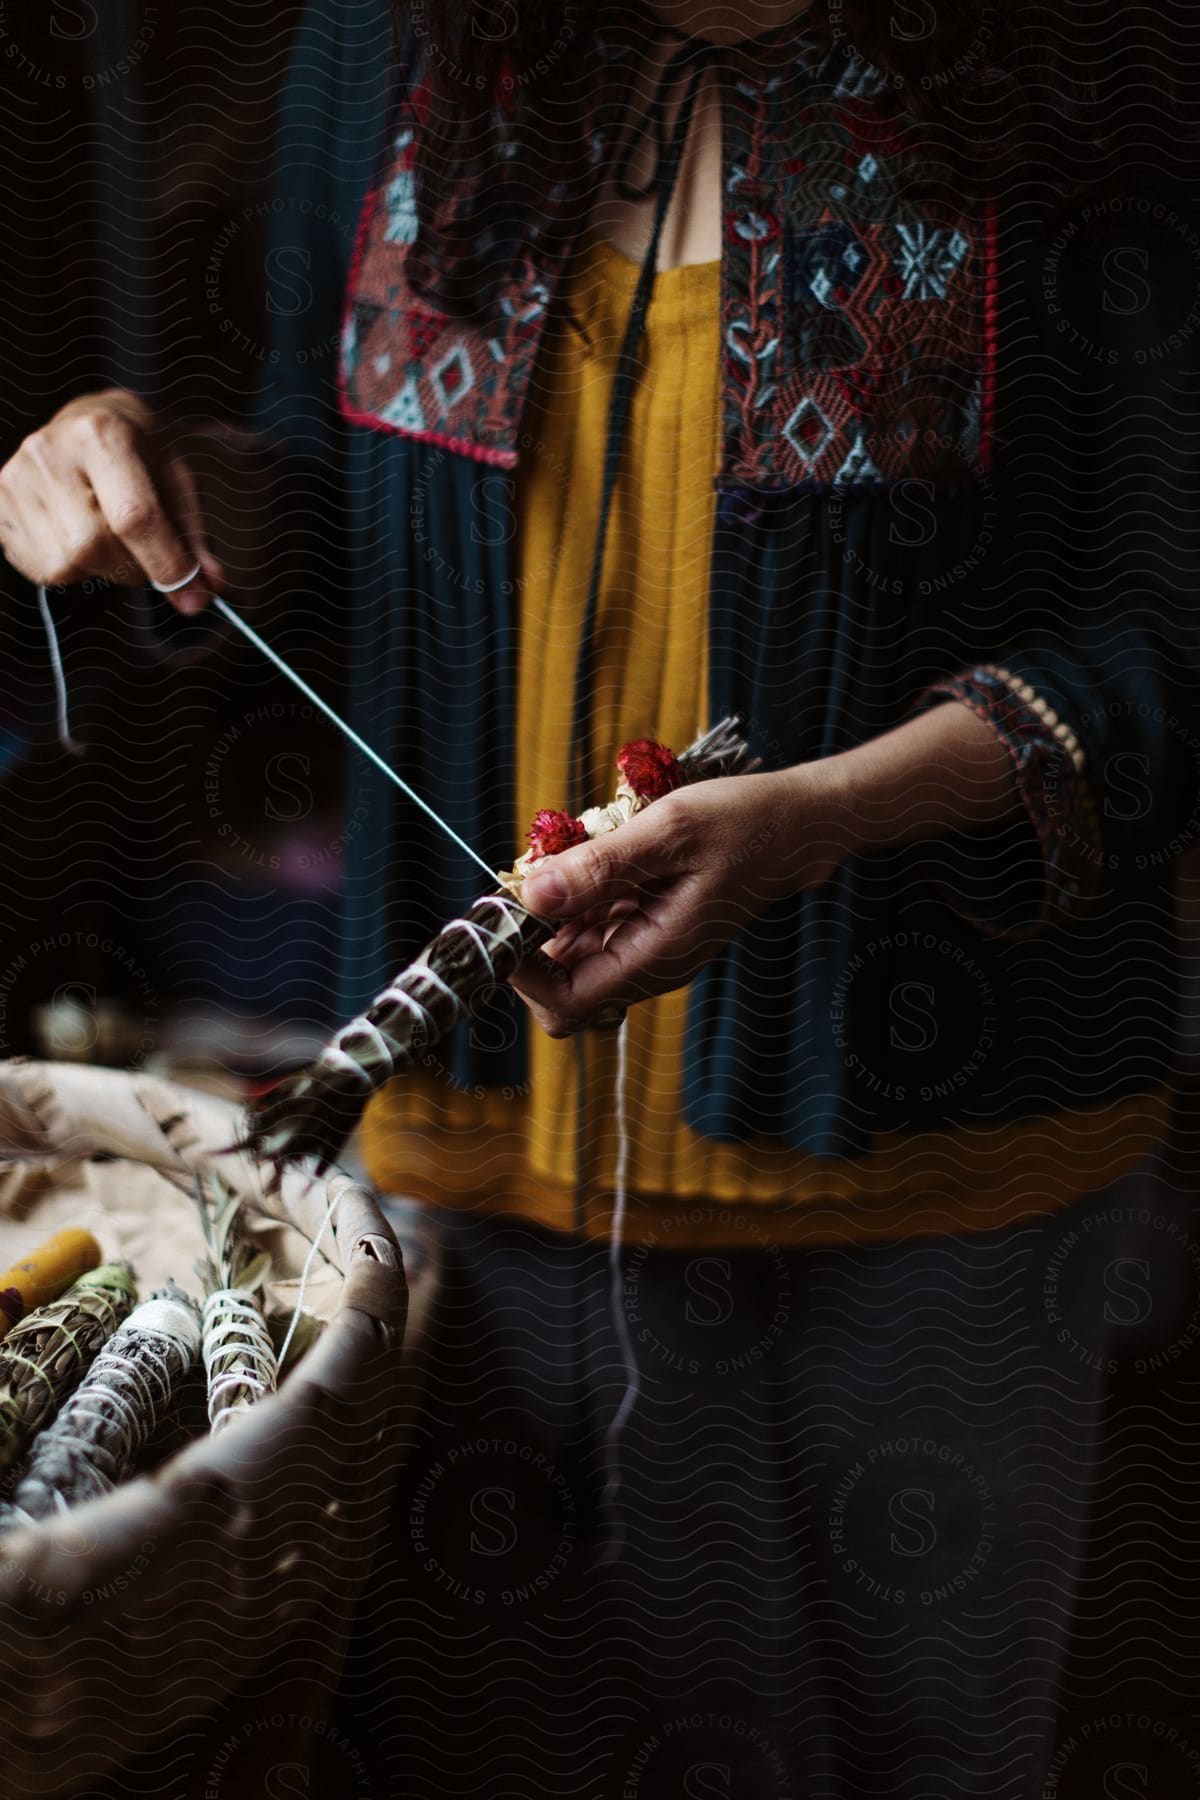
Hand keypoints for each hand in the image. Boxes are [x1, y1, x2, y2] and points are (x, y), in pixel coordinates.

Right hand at [0, 389, 222, 612]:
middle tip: (145, 554)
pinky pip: (42, 570)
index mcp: (103, 434)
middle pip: (96, 546)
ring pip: (67, 564)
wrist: (87, 421)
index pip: (134, 516)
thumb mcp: (177, 481)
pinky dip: (73, 569)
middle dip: (133, 568)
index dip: (165, 563)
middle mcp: (51, 451)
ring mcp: (16, 477)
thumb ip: (191, 537)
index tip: (192, 593)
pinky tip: (79, 537)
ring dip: (102, 570)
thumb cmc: (140, 453)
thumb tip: (203, 592)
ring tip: (109, 537)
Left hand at [509, 767, 851, 1036]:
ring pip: (568, 954)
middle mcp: (645, 965)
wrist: (793, 824)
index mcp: (655, 957)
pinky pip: (589, 925)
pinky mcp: (641, 924)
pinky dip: (574, 894)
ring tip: (565, 851)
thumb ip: (601, 865)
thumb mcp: (670, 831)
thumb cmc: (743, 824)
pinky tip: (587, 851)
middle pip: (558, 988)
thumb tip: (531, 895)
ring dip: (551, 909)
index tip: (506, 914)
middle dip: (532, 936)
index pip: (564, 1004)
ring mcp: (642, 946)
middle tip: (530, 873)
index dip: (522, 972)